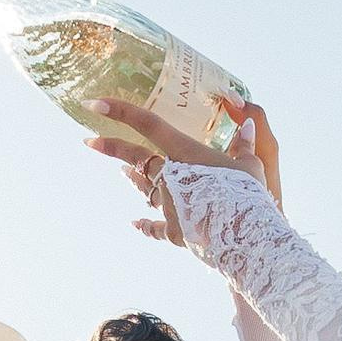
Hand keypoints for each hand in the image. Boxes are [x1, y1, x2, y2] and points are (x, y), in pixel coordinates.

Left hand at [85, 96, 273, 246]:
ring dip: (134, 179)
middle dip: (112, 148)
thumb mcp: (251, 166)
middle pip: (136, 157)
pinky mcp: (174, 231)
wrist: (245, 237)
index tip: (94, 104)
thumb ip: (244, 146)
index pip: (148, 124)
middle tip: (91, 142)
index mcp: (185, 153)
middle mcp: (170, 176)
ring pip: (145, 188)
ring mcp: (168, 205)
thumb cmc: (249, 196)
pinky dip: (146, 225)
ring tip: (123, 172)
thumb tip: (248, 125)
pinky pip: (155, 226)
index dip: (120, 111)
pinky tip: (135, 223)